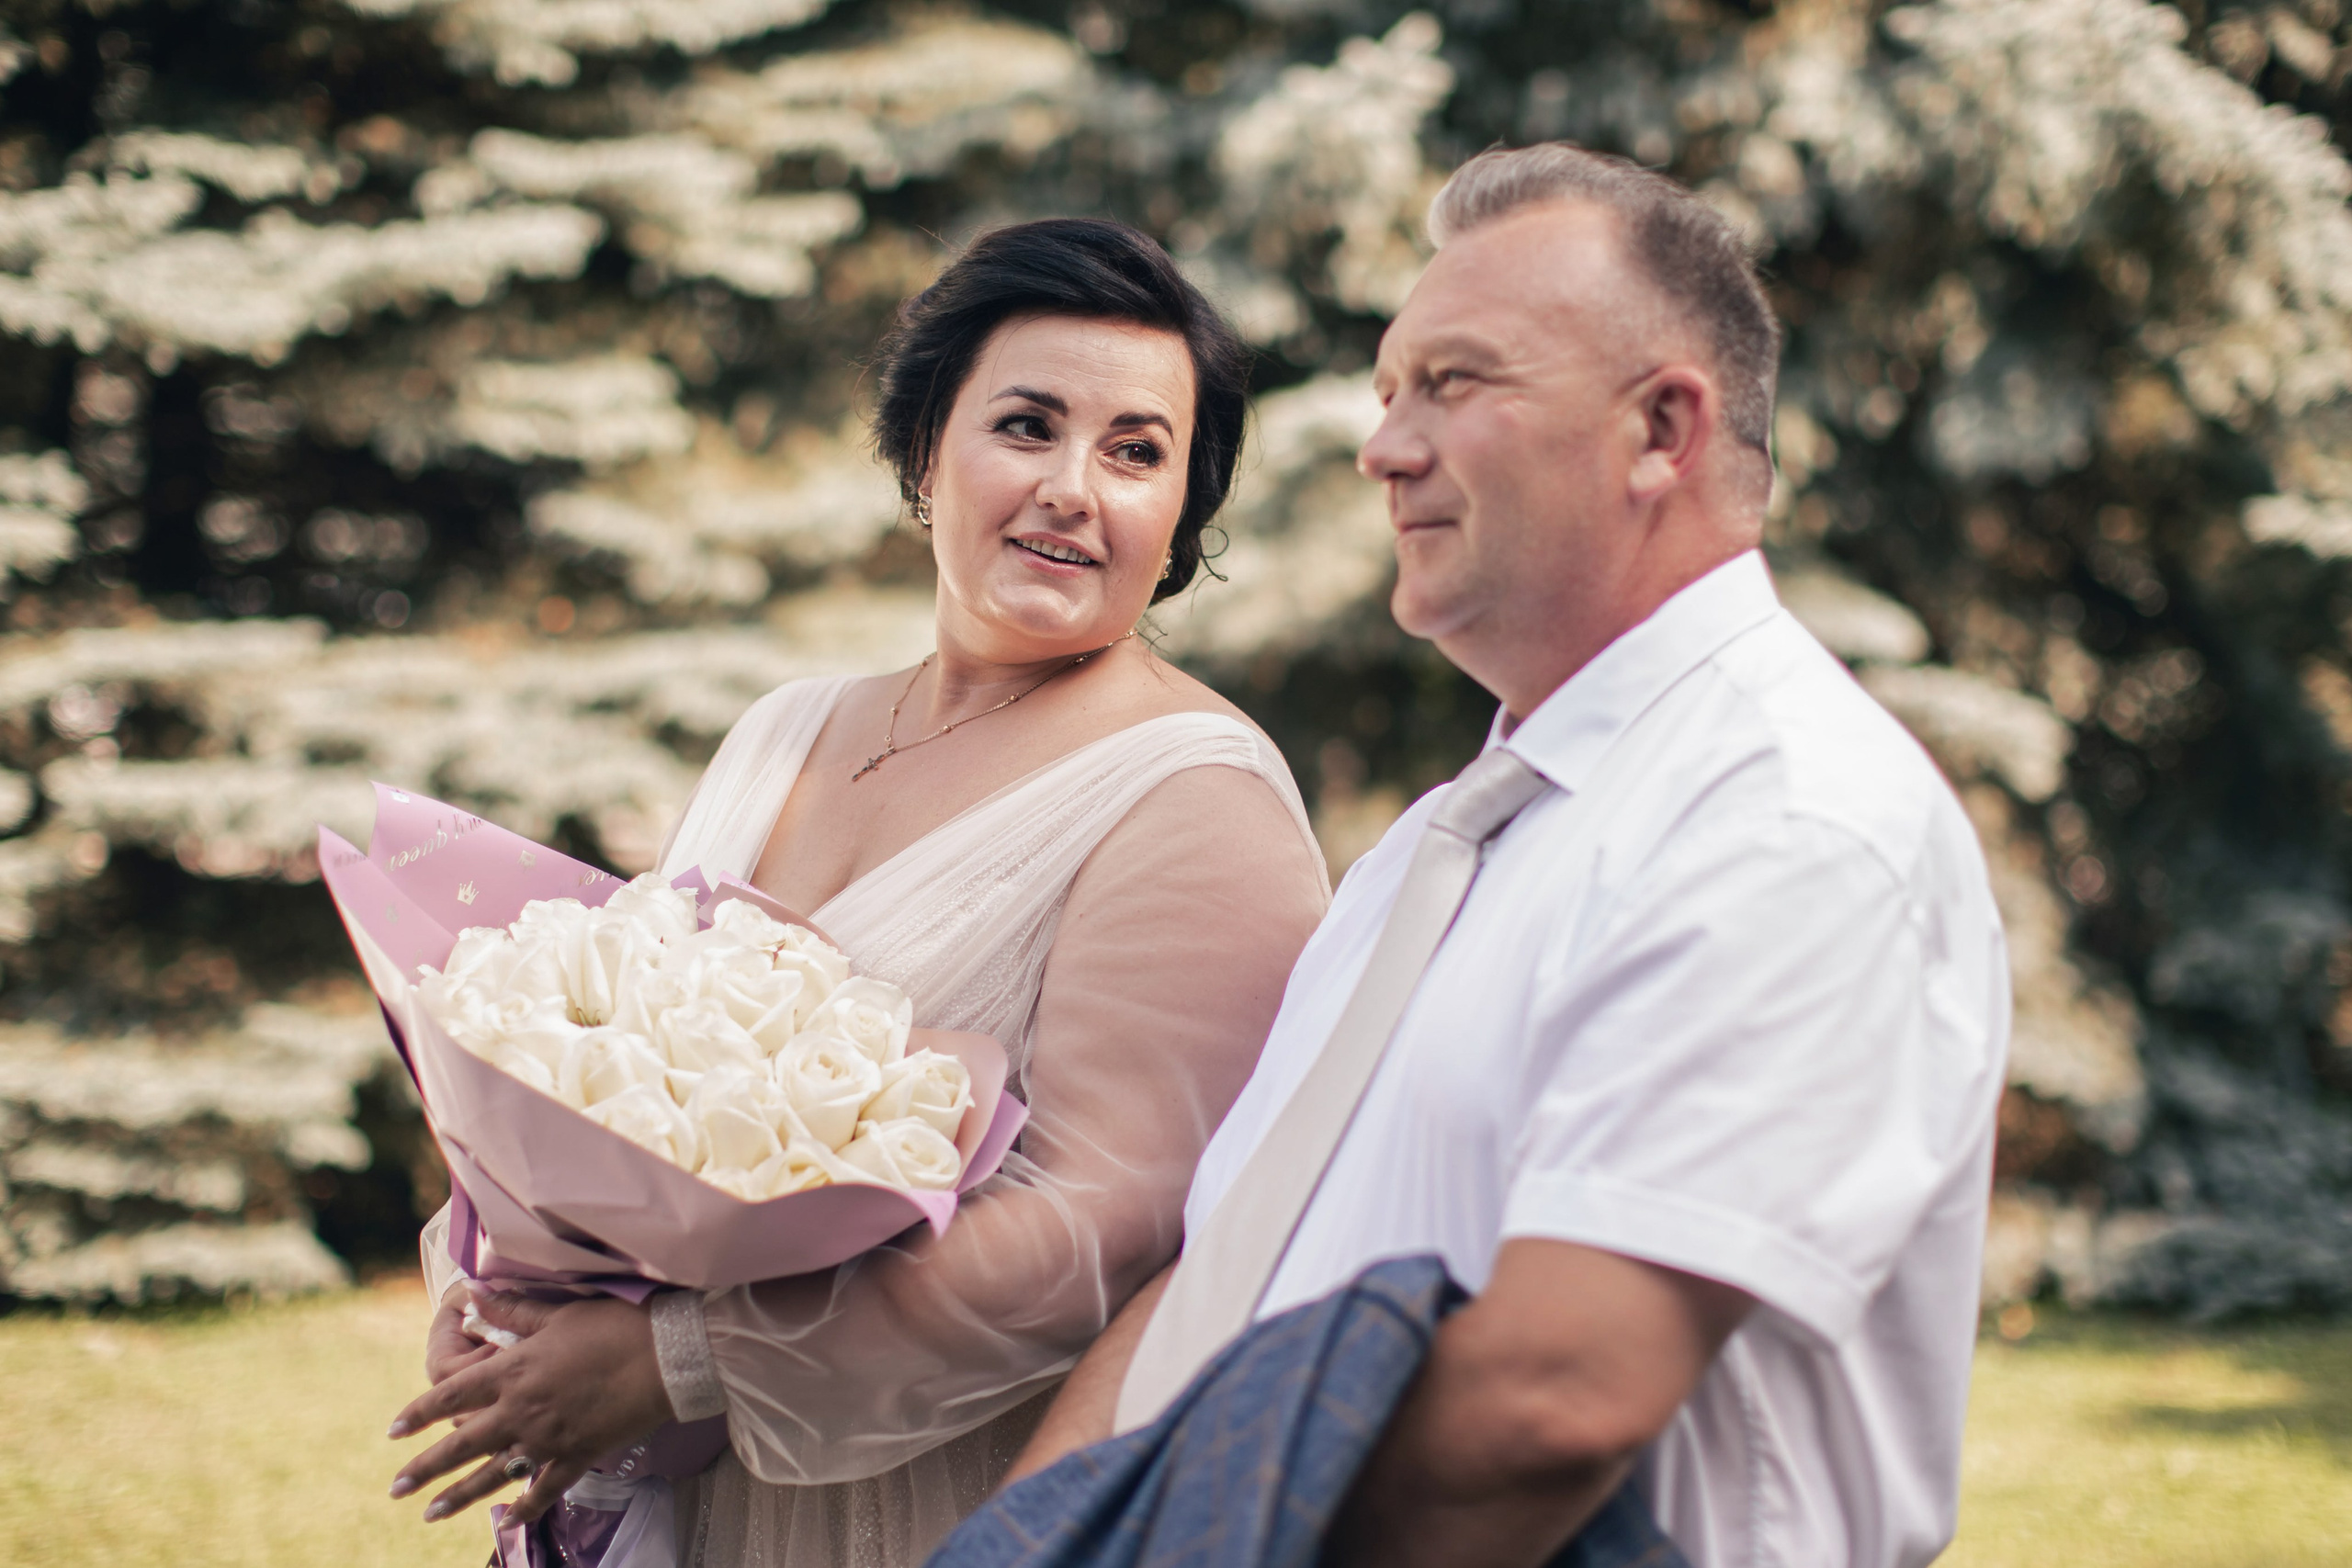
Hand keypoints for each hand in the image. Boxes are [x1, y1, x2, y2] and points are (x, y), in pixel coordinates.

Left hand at [388, 1291, 675, 1526]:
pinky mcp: (578, 1455)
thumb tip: (472, 1297)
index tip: (393, 1430)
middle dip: (424, 1469)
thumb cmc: (615, 1324)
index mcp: (513, 1371)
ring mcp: (548, 1439)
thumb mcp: (559, 1312)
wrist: (666, 1356)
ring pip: (493, 1475)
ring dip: (458, 1497)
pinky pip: (544, 1489)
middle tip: (395, 1489)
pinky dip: (525, 1508)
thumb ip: (513, 1312)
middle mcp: (521, 1411)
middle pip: (460, 1445)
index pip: (451, 1396)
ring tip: (430, 1514)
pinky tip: (508, 1520)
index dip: (418, 1413)